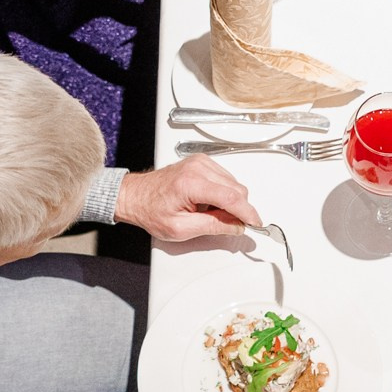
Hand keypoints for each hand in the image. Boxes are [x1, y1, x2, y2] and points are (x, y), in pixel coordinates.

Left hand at [118, 157, 264, 245]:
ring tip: (207, 212)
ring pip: (233, 184)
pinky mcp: (202, 162)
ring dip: (229, 201)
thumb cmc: (151, 210)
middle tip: (226, 225)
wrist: (135, 196)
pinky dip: (222, 193)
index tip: (256, 223)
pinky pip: (225, 178)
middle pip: (236, 189)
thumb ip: (212, 226)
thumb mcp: (181, 229)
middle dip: (237, 209)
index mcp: (191, 184)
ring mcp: (200, 163)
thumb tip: (236, 226)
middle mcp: (198, 168)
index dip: (247, 212)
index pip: (231, 197)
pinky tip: (207, 202)